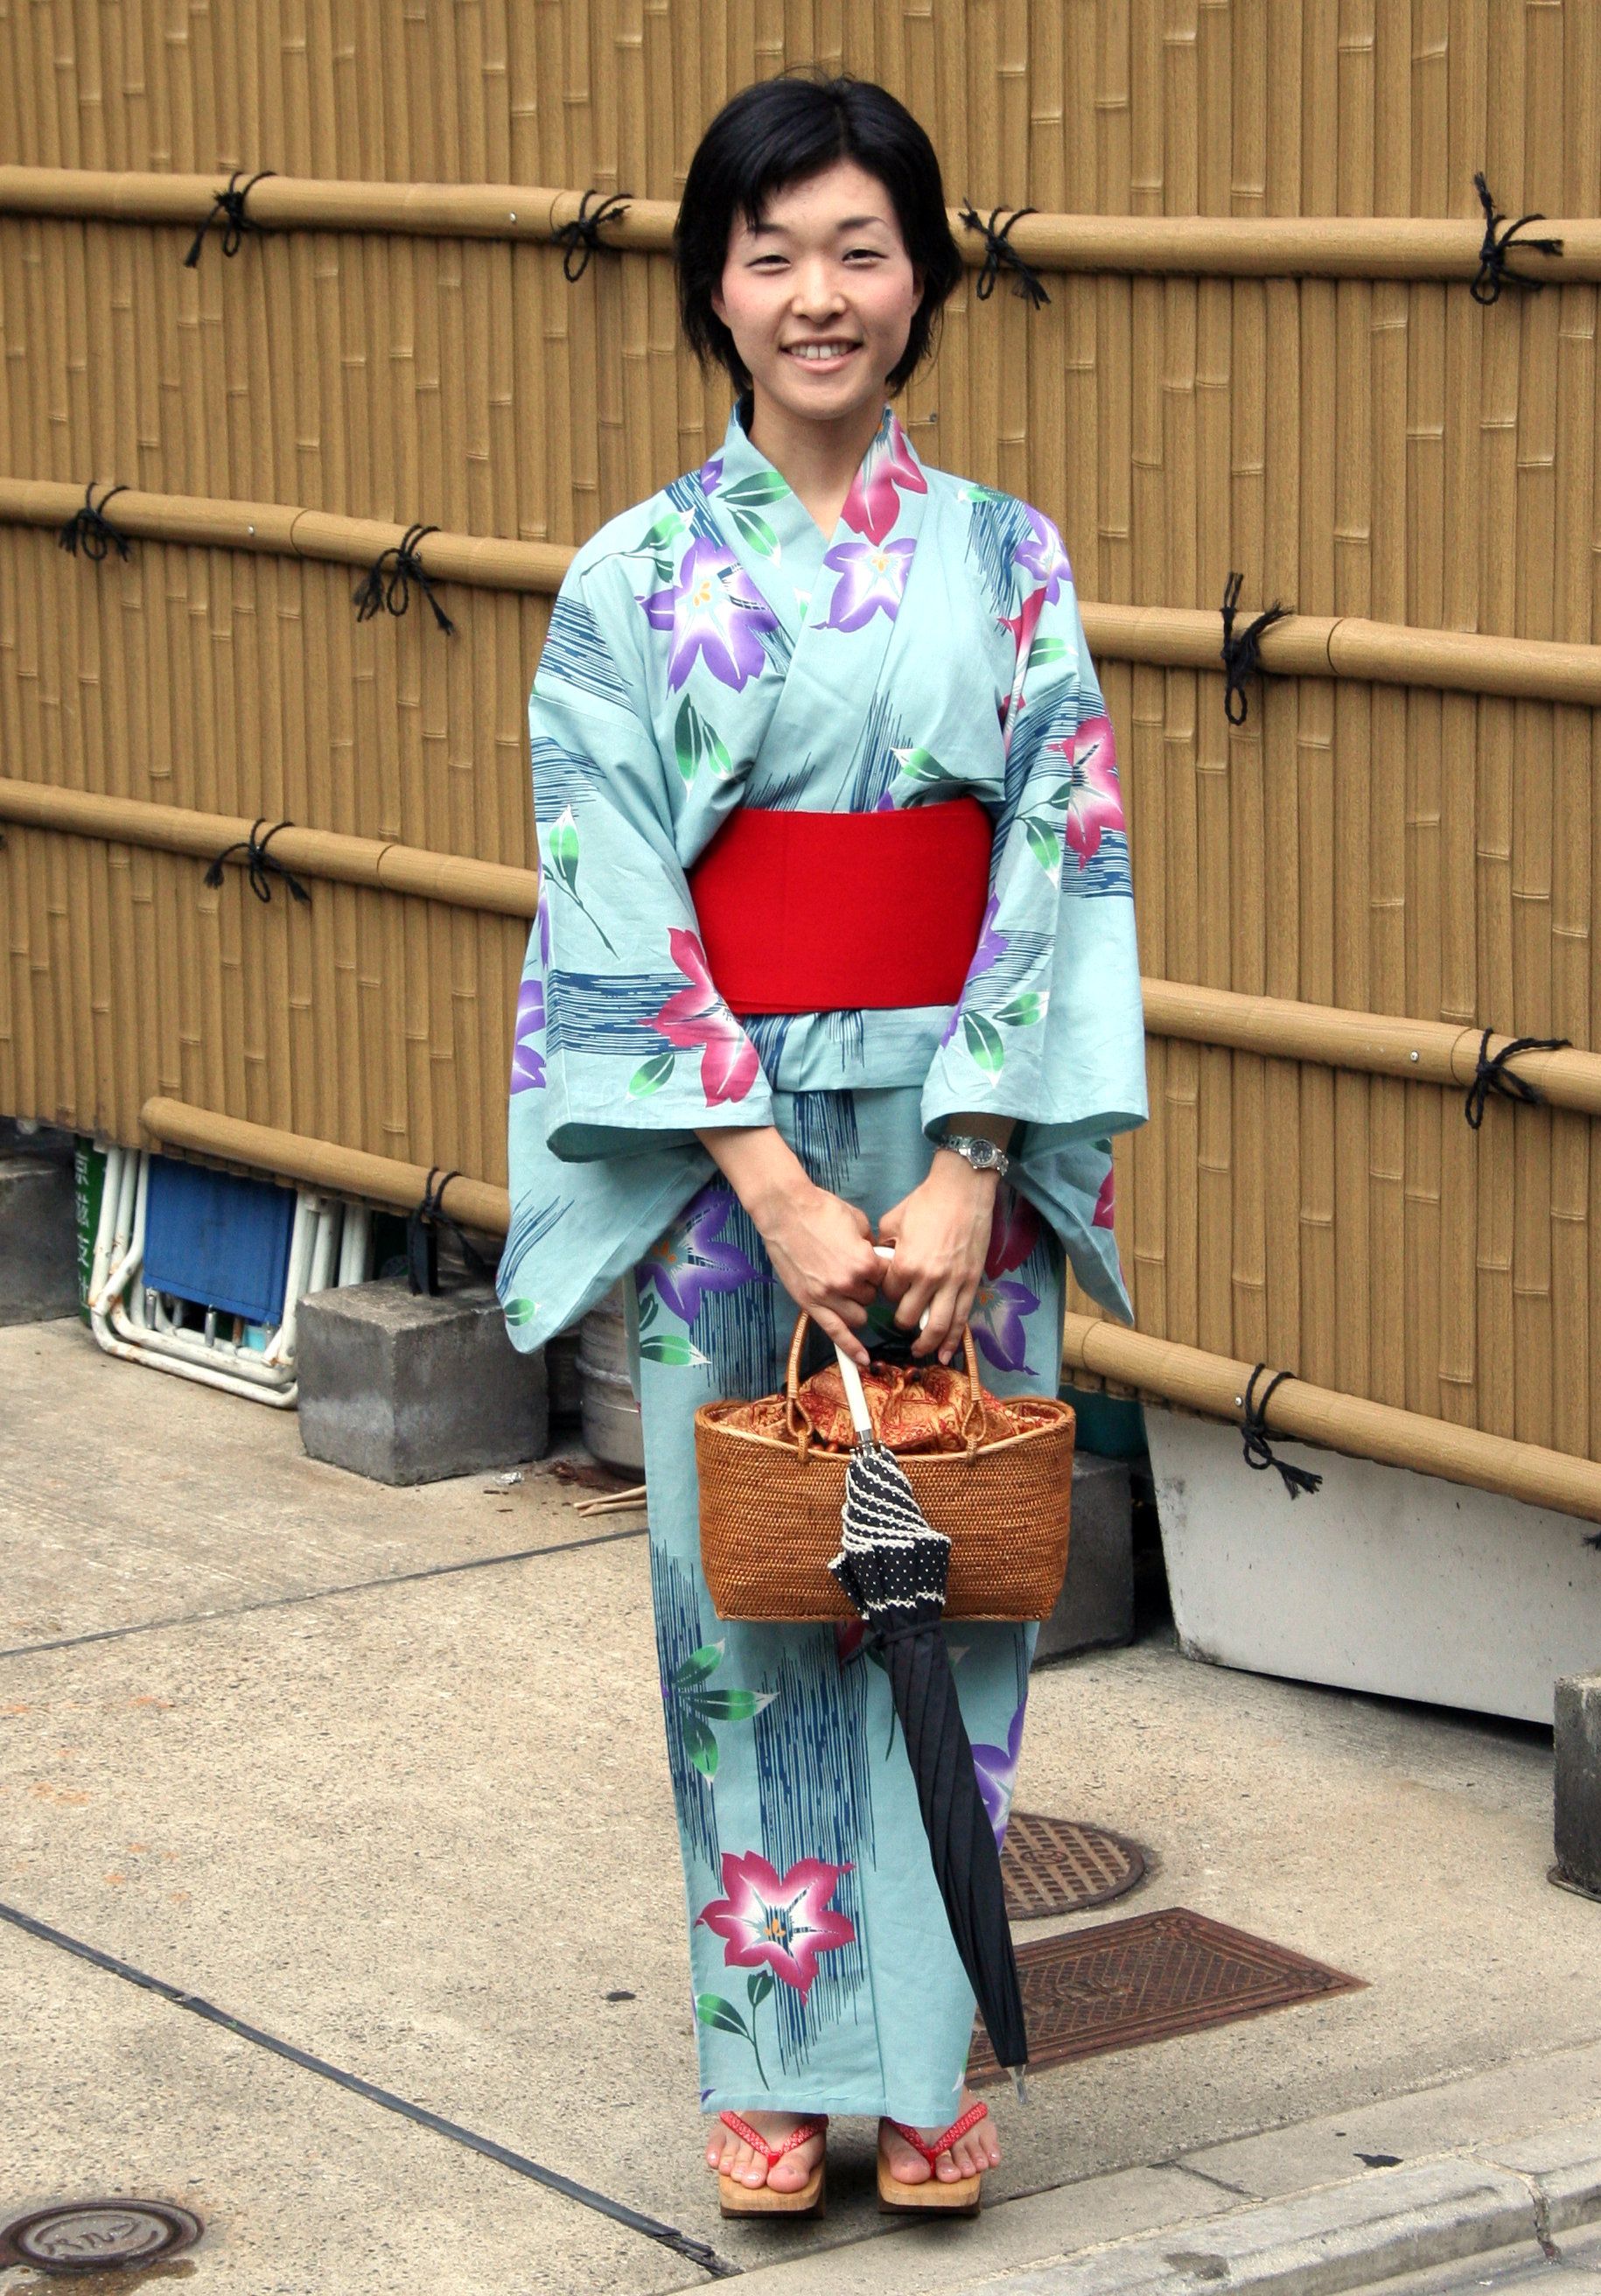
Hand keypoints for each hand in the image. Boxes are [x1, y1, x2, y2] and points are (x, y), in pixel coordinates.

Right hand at [760, 1179, 883, 1367]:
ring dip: (856, 1305)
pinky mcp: (809, 1303)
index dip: (883, 1270)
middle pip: (872, 1299)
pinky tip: (862, 1360)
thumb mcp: (858, 1221)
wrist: (785, 1210)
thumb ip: (872, 1245)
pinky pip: (835, 1332)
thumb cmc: (820, 1210)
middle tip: (856, 1272)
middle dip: (868, 1287)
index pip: (889, 1278)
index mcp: (865, 1262)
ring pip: (858, 1317)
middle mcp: (848, 1283)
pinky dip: (850, 1349)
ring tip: (845, 1289)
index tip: (877, 1264)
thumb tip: (878, 1257)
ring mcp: (827, 1296)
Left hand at [877, 1149, 998, 1363]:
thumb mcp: (893, 1221)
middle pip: (908, 1316)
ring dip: (927, 1344)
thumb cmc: (926, 1202)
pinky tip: (947, 1352)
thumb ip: (884, 1247)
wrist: (963, 1189)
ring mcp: (953, 1283)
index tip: (892, 1288)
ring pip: (937, 1326)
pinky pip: (961, 1318)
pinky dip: (953, 1339)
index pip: (890, 1294)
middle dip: (902, 1320)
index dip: (887, 1293)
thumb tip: (882, 1261)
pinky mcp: (971, 1282)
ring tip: (921, 1352)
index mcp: (906, 1264)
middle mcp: (929, 1279)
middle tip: (901, 1317)